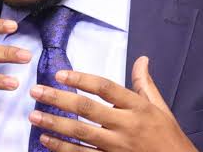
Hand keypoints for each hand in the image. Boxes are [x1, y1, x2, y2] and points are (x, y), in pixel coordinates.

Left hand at [27, 56, 198, 151]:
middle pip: (87, 109)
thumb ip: (145, 84)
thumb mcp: (160, 107)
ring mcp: (116, 146)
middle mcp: (125, 125)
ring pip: (80, 133)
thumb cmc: (168, 136)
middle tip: (36, 91)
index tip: (60, 74)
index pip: (105, 88)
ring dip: (54, 123)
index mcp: (137, 107)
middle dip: (59, 99)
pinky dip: (62, 148)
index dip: (81, 79)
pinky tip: (46, 140)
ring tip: (34, 115)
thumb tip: (142, 59)